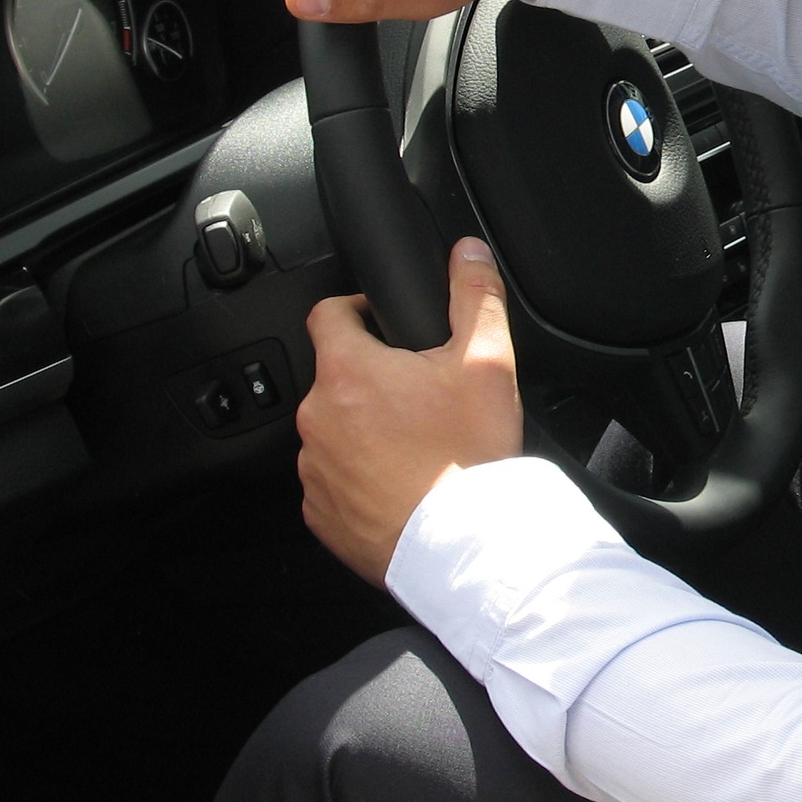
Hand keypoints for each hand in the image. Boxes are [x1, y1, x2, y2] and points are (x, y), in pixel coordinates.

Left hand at [295, 238, 521, 583]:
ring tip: (415, 446)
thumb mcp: (487, 363)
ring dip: (363, 429)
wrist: (465, 549)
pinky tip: (402, 483)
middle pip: (336, 377)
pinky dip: (360, 478)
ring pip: (334, 430)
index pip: (327, 314)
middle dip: (372, 379)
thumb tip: (466, 252)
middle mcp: (316, 417)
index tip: (384, 325)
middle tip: (421, 396)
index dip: (357, 310)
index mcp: (347, 371)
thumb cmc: (469, 459)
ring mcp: (314, 469)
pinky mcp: (320, 514)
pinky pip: (334, 481)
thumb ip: (475, 295)